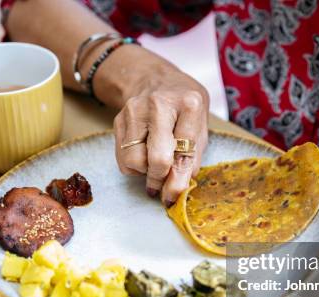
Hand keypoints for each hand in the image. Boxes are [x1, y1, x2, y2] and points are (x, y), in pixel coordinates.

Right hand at [111, 61, 208, 205]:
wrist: (156, 80)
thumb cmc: (184, 109)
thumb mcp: (199, 128)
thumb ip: (191, 159)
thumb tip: (174, 192)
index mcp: (189, 104)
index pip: (185, 152)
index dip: (179, 180)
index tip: (173, 195)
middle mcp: (159, 104)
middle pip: (157, 158)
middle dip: (159, 179)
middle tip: (161, 184)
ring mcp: (135, 110)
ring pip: (134, 161)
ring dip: (144, 171)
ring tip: (154, 162)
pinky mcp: (118, 119)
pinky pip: (122, 158)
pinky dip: (133, 165)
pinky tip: (143, 154)